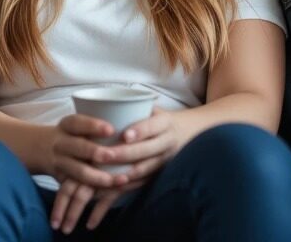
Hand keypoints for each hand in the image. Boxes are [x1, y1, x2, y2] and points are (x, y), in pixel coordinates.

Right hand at [45, 115, 129, 189]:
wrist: (40, 148)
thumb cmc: (70, 133)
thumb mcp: (75, 124)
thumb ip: (95, 126)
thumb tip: (132, 120)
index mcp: (66, 125)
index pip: (77, 122)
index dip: (93, 125)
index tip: (111, 129)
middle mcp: (61, 143)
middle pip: (77, 147)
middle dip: (95, 152)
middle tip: (114, 155)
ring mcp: (60, 163)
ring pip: (78, 171)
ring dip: (98, 177)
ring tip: (119, 180)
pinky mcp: (62, 180)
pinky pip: (77, 188)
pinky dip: (94, 191)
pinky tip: (112, 192)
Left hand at [78, 108, 181, 229]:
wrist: (188, 134)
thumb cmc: (159, 118)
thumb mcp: (153, 109)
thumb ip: (134, 108)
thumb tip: (103, 103)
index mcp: (165, 123)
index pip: (152, 126)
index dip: (139, 131)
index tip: (123, 135)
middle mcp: (168, 142)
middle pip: (146, 151)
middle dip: (124, 154)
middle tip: (102, 155)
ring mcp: (167, 161)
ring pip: (145, 170)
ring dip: (124, 173)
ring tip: (103, 174)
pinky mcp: (162, 175)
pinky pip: (144, 182)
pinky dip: (128, 185)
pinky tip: (111, 186)